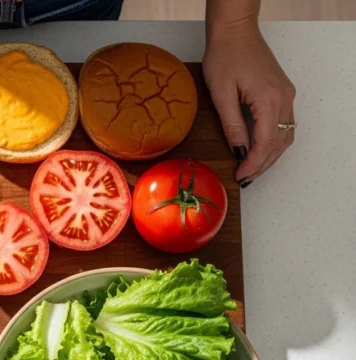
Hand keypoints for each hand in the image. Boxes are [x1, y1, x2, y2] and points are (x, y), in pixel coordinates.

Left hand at [203, 18, 294, 184]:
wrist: (235, 32)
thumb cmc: (225, 56)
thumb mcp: (221, 93)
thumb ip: (232, 125)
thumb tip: (239, 151)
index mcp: (269, 99)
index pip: (265, 142)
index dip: (254, 163)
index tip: (241, 175)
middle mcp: (284, 98)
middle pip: (279, 142)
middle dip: (263, 164)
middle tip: (246, 178)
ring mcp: (287, 95)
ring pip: (286, 135)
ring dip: (271, 154)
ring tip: (253, 169)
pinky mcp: (283, 92)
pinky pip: (285, 123)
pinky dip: (275, 140)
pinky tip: (261, 149)